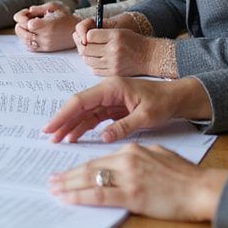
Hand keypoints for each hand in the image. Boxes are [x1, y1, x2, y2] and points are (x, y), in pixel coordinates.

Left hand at [13, 2, 76, 51]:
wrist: (76, 30)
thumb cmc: (65, 17)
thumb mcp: (54, 7)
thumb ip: (39, 8)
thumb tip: (28, 10)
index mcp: (47, 25)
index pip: (27, 24)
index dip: (23, 17)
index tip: (27, 13)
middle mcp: (45, 36)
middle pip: (23, 33)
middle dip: (20, 25)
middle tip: (24, 19)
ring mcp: (45, 44)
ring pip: (25, 41)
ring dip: (22, 33)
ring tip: (27, 26)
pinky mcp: (46, 49)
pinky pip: (30, 47)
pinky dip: (26, 40)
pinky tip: (31, 33)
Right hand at [43, 77, 208, 143]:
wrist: (178, 98)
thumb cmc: (164, 102)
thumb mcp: (147, 116)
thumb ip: (124, 126)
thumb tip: (103, 137)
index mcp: (112, 87)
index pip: (81, 101)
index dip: (63, 114)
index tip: (50, 127)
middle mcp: (107, 91)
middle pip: (78, 106)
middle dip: (63, 121)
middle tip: (49, 136)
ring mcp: (109, 99)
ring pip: (84, 113)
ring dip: (72, 125)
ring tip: (59, 140)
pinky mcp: (113, 107)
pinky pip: (94, 117)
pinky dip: (84, 127)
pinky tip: (75, 136)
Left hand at [48, 143, 227, 221]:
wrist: (202, 189)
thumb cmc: (186, 176)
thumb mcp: (159, 156)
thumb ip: (140, 157)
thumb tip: (126, 163)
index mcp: (133, 150)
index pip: (99, 158)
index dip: (80, 166)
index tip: (67, 172)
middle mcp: (127, 159)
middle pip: (89, 166)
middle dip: (68, 175)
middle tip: (52, 180)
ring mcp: (128, 176)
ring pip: (90, 179)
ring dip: (68, 185)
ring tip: (54, 190)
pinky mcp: (132, 194)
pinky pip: (99, 195)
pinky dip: (79, 197)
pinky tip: (67, 199)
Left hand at [74, 17, 154, 75]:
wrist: (150, 56)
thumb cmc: (134, 42)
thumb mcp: (120, 31)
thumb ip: (102, 33)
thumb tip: (83, 38)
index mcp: (115, 35)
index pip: (89, 35)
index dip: (87, 36)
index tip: (90, 37)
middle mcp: (114, 49)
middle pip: (86, 49)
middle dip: (84, 47)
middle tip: (88, 46)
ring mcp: (113, 62)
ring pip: (88, 60)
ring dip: (88, 57)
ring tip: (94, 53)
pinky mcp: (114, 73)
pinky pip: (95, 70)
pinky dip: (94, 66)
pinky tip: (101, 61)